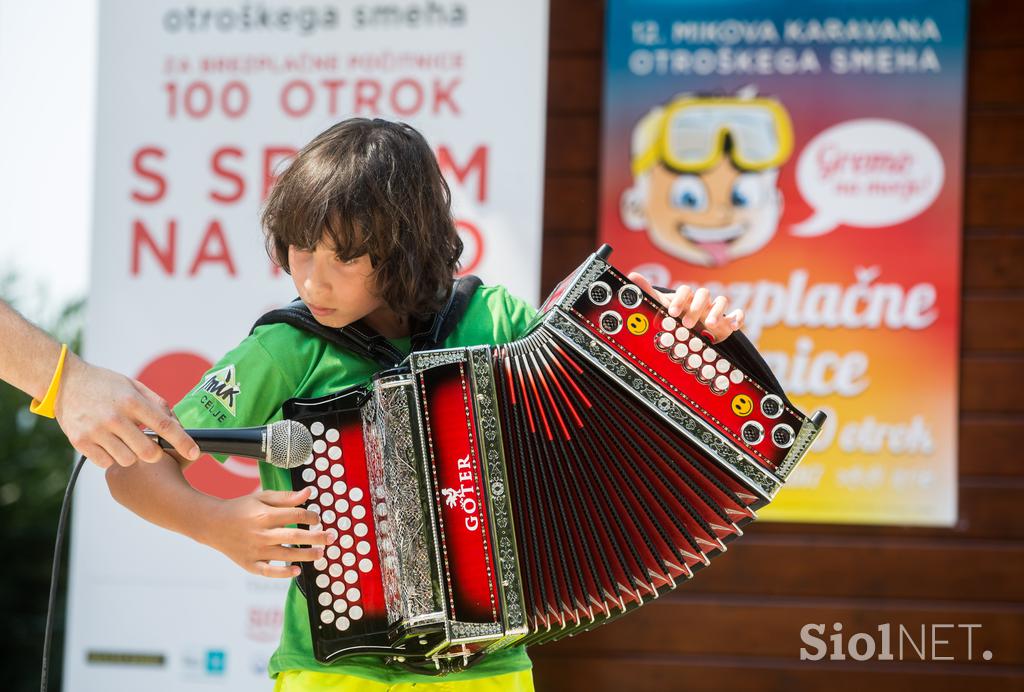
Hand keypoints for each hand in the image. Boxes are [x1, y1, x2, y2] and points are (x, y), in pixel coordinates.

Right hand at [54, 353, 199, 467]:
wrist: (64, 382)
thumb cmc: (105, 384)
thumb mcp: (134, 386)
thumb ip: (157, 404)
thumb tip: (177, 424)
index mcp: (131, 401)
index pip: (164, 426)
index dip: (182, 442)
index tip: (195, 452)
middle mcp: (114, 418)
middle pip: (147, 452)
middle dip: (155, 453)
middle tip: (151, 447)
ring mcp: (96, 431)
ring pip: (127, 460)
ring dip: (131, 454)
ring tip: (124, 440)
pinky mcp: (80, 442)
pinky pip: (106, 462)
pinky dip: (111, 456)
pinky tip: (108, 442)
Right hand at [204, 487, 330, 577]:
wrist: (212, 524)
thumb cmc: (241, 509)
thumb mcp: (261, 497)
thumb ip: (286, 497)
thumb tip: (308, 493)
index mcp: (265, 515)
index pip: (295, 515)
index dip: (311, 516)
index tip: (318, 518)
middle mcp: (261, 534)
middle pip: (294, 537)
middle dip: (316, 537)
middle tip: (331, 537)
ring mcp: (255, 550)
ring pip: (285, 555)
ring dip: (306, 555)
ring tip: (321, 554)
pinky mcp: (249, 564)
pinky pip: (269, 571)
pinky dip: (283, 573)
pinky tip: (297, 571)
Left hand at [628, 272, 743, 343]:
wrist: (689, 336)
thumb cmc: (674, 319)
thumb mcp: (659, 307)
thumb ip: (647, 292)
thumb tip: (631, 276)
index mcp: (686, 298)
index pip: (685, 290)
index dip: (679, 299)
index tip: (671, 313)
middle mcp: (701, 302)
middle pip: (704, 294)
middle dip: (696, 307)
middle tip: (687, 324)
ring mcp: (715, 311)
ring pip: (721, 301)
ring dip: (717, 311)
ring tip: (709, 325)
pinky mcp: (727, 323)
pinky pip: (737, 315)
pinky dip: (738, 318)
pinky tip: (734, 324)